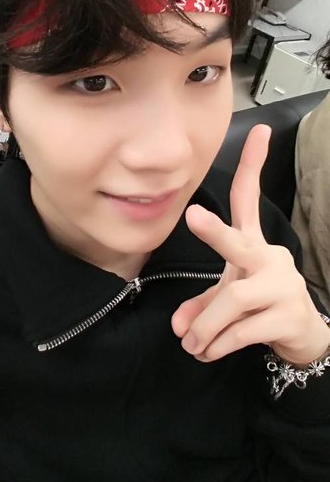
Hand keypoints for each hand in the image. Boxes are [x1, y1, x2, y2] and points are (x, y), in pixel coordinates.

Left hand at [171, 124, 329, 366]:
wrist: (302, 337)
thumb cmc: (258, 305)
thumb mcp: (228, 297)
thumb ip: (201, 304)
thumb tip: (178, 326)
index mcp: (253, 243)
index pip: (248, 199)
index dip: (253, 165)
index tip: (260, 129)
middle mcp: (268, 257)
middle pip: (239, 243)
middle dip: (215, 232)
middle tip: (194, 216)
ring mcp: (281, 285)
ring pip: (233, 300)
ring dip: (205, 327)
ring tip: (192, 344)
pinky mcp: (288, 315)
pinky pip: (242, 330)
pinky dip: (218, 344)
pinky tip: (208, 352)